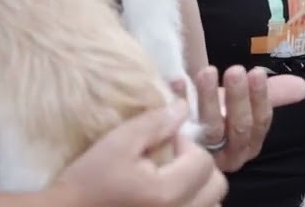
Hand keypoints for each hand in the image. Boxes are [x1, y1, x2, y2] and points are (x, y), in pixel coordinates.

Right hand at [48, 101, 227, 206]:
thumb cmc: (88, 182)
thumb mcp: (117, 144)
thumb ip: (154, 124)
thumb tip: (183, 107)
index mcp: (169, 192)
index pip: (205, 161)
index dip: (186, 145)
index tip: (163, 142)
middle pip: (216, 186)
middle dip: (199, 167)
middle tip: (171, 160)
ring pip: (210, 206)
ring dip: (199, 190)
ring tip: (171, 180)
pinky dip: (190, 204)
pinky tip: (167, 197)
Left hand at [185, 64, 304, 172]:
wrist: (184, 133)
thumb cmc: (220, 115)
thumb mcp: (247, 104)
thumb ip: (274, 93)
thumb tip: (302, 86)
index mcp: (250, 144)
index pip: (261, 121)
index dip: (260, 98)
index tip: (256, 72)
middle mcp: (230, 153)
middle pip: (238, 127)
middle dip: (238, 98)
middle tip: (235, 70)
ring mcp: (204, 154)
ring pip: (211, 129)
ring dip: (210, 98)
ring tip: (208, 72)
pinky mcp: (179, 147)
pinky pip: (179, 125)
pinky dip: (180, 101)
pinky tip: (179, 81)